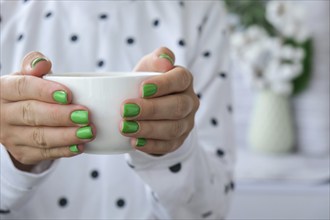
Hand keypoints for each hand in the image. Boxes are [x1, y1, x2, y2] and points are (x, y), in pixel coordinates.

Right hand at [0, 52, 94, 170]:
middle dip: (60, 116)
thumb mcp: (30, 75)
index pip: (22, 88)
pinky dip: (64, 150)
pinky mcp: (22, 153)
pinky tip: (80, 146)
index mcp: (3, 90)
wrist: (17, 119)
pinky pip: (44, 154)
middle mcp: (3, 115)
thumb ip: (34, 65)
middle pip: (31, 114)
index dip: (45, 91)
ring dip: (66, 136)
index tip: (68, 95)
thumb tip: (41, 63)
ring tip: (88, 131)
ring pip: (39, 137)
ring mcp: (11, 137)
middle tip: (85, 115)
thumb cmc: (29, 92)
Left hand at [120, 47, 199, 154]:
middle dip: (150, 109)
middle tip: (125, 110)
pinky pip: (168, 146)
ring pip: (173, 129)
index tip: (141, 89)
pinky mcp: (178, 140)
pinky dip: (151, 145)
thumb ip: (157, 58)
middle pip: (177, 107)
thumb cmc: (146, 82)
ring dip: (148, 129)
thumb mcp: (148, 66)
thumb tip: (165, 61)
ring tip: (125, 127)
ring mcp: (186, 123)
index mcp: (184, 80)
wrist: (146, 105)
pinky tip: (134, 142)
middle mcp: (189, 101)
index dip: (163, 85)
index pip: (180, 79)